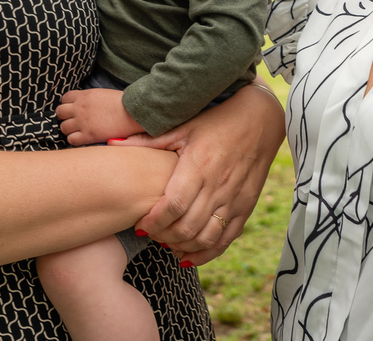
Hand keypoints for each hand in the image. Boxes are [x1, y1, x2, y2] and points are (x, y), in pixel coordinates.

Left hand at [57, 88, 144, 145]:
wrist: (133, 113)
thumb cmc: (123, 103)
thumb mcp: (103, 94)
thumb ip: (90, 98)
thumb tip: (85, 103)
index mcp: (85, 95)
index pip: (64, 98)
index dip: (68, 104)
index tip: (73, 109)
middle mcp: (80, 108)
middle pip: (60, 112)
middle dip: (65, 117)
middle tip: (73, 121)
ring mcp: (83, 122)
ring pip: (63, 127)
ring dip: (69, 129)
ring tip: (78, 131)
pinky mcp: (88, 135)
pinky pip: (71, 139)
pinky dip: (75, 140)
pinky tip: (83, 139)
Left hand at [110, 81, 284, 265]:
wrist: (261, 119)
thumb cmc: (217, 120)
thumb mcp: (183, 126)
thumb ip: (147, 140)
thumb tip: (111, 142)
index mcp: (199, 165)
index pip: (174, 205)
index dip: (154, 221)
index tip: (140, 224)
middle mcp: (218, 185)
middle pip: (187, 227)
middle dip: (163, 237)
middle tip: (150, 234)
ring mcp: (234, 199)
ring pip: (206, 238)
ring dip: (184, 247)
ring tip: (167, 244)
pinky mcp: (246, 206)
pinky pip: (227, 239)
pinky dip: (207, 253)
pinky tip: (189, 254)